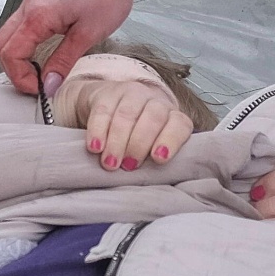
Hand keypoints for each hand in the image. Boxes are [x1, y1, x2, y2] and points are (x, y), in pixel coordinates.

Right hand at [0, 0, 146, 93]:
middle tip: (36, 85)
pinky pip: (19, 27)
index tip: (39, 89)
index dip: (20, 77)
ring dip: (16, 58)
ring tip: (38, 73)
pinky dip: (23, 46)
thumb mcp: (88, 35)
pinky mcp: (39, 2)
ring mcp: (32, 2)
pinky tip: (40, 55)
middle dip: (14, 70)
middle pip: (1, 45)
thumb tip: (48, 85)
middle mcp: (29, 6)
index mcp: (38, 14)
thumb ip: (63, 61)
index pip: (11, 53)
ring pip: (7, 36)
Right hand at [56, 58, 191, 169]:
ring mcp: (131, 94)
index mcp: (172, 116)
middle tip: (128, 166)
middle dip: (139, 144)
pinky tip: (95, 147)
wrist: (108, 105)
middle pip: (153, 118)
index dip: (171, 140)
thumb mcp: (150, 146)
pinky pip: (103, 111)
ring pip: (127, 115)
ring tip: (110, 164)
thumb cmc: (135, 136)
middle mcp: (155, 101)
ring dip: (118, 141)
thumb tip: (155, 182)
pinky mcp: (107, 93)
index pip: (179, 125)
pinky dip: (98, 131)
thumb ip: (155, 159)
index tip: (159, 159)